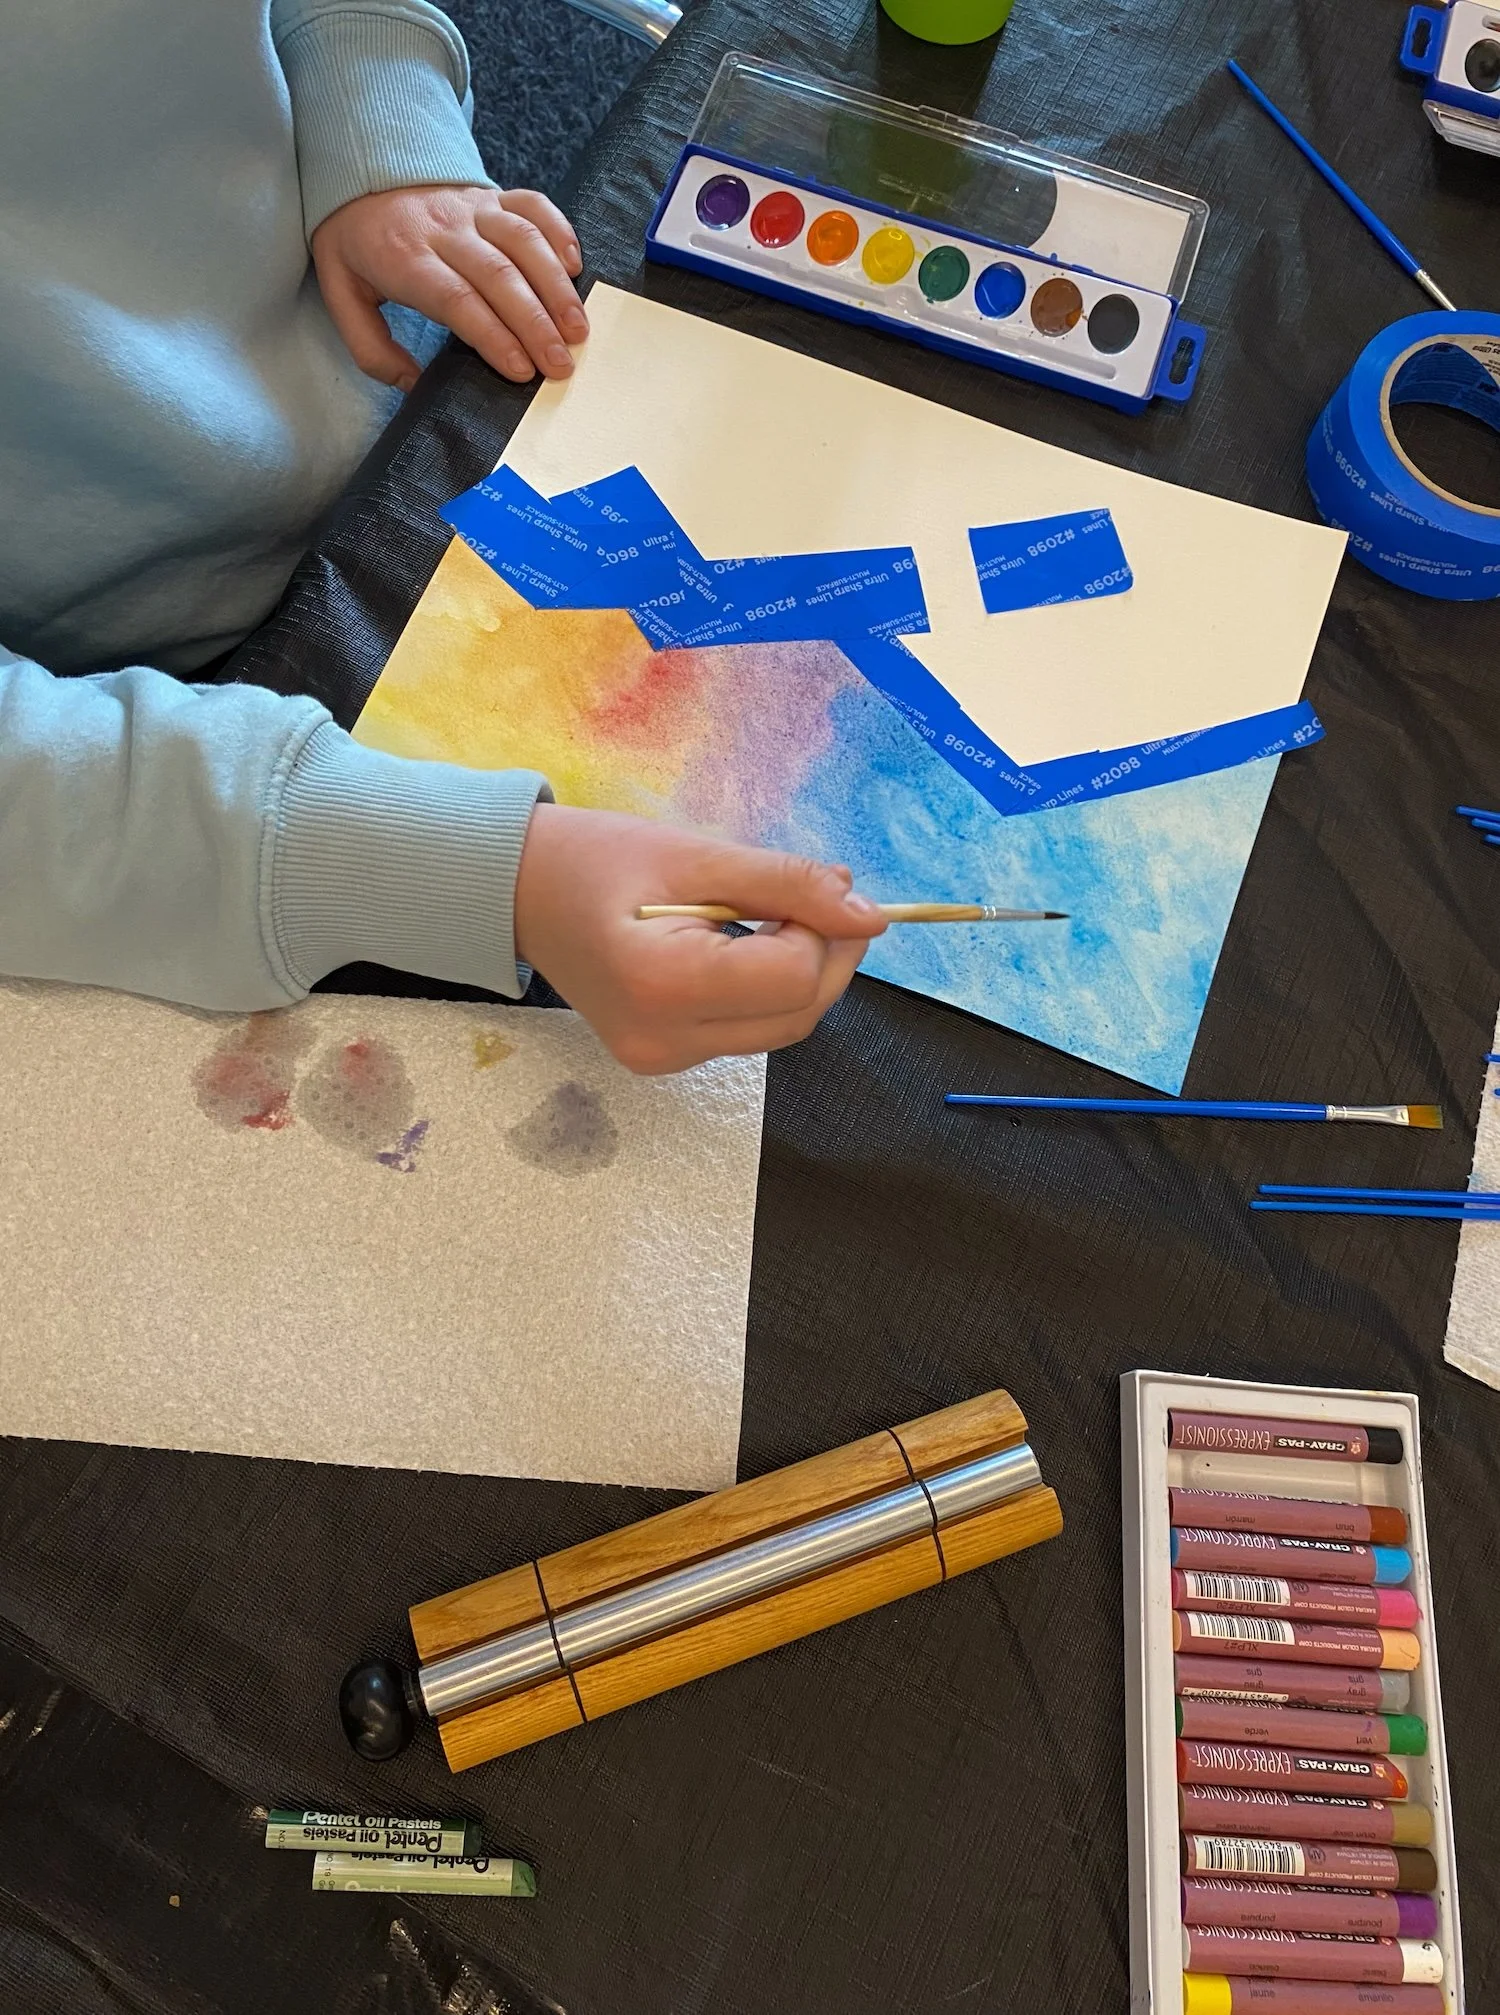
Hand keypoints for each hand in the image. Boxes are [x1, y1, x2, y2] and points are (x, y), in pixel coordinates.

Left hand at [310, 184, 587, 391]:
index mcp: (404, 258)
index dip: (494, 335)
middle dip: (536, 324)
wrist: (357, 170)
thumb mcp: (341, 297)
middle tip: (560, 365)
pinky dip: (560, 232)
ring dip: (556, 287)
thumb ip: (371, 349)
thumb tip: (413, 387)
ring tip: (578, 330)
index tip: (521, 370)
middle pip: (499, 276)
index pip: (457, 299)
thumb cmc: (356, 244)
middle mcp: (444, 228)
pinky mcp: (493, 194)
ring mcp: (473, 207)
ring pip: (524, 241)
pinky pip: (533, 205)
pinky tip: (575, 268)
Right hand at [513, 805, 887, 1073]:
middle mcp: (663, 1041)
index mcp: (663, 986)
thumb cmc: (595, 859)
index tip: (821, 887)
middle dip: (828, 956)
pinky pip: (745, 1032)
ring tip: (776, 914)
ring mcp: (661, 1060)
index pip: (793, 978)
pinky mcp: (662, 1060)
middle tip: (825, 897)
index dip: (825, 931)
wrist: (516, 892)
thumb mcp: (696, 855)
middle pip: (796, 1016)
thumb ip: (787, 885)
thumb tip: (870, 915)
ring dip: (800, 973)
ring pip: (778, 1029)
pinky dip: (764, 989)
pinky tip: (742, 945)